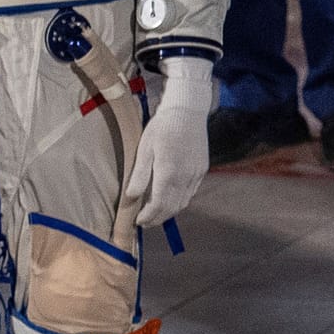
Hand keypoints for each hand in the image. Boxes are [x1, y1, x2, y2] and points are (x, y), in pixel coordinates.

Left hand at [125, 56, 212, 226]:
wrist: (188, 110)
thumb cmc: (162, 126)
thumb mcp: (145, 148)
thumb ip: (139, 175)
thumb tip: (132, 197)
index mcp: (168, 172)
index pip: (159, 204)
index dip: (148, 216)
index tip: (138, 221)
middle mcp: (185, 176)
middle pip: (172, 208)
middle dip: (158, 218)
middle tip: (145, 222)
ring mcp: (196, 174)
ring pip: (184, 202)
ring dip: (170, 212)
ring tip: (156, 213)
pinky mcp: (202, 169)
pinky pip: (191, 192)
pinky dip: (180, 200)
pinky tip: (171, 198)